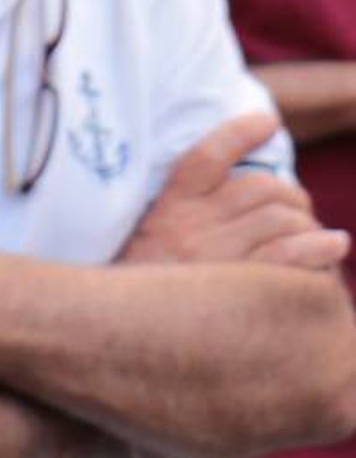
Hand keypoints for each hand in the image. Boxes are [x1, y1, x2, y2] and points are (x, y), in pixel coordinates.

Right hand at [121, 107, 349, 272]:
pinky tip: (335, 245)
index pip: (205, 157)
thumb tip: (235, 193)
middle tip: (300, 208)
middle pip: (257, 188)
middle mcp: (191, 227)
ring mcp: (216, 258)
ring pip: (279, 219)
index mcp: (167, 209)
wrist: (123, 335)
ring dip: (307, 222)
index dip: (240, 133)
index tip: (268, 123)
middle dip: (290, 194)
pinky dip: (319, 247)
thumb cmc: (141, 292)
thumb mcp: (144, 242)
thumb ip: (178, 216)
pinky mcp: (238, 291)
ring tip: (315, 233)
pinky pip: (289, 257)